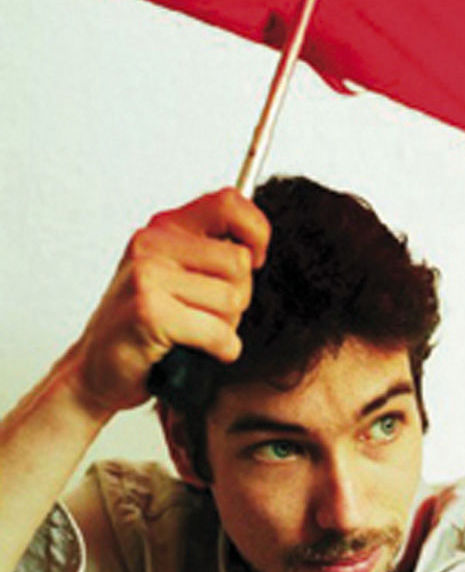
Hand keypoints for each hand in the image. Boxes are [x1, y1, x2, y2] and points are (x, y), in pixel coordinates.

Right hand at [69, 188, 269, 416]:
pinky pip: (219, 333)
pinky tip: (197, 351)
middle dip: (238, 298)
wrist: (100, 367)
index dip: (256, 231)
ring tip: (194, 332)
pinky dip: (220, 350)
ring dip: (226, 327)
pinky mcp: (149, 312)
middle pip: (239, 262)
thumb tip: (257, 249)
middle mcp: (153, 244)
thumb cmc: (145, 324)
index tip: (256, 259)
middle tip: (207, 314)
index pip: (228, 204)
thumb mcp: (177, 274)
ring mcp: (147, 275)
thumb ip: (212, 253)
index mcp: (165, 228)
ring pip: (232, 300)